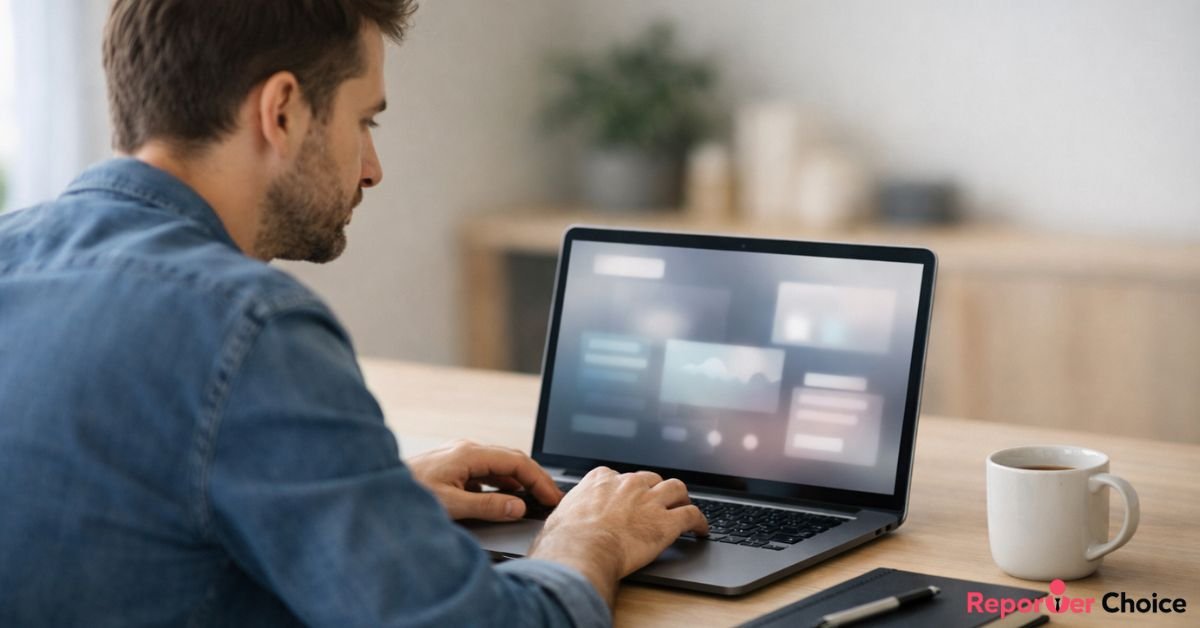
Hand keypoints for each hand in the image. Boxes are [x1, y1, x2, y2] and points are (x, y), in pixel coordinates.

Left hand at [406, 439, 562, 520]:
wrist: (374, 490)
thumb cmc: (407, 495)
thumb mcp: (451, 506)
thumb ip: (487, 506)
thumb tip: (518, 506)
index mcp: (468, 454)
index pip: (516, 462)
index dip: (539, 480)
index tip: (553, 498)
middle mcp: (466, 450)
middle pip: (512, 460)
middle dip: (535, 479)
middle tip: (552, 500)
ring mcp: (459, 457)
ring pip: (499, 466)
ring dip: (519, 481)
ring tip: (535, 500)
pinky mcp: (452, 467)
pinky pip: (485, 473)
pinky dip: (502, 484)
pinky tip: (506, 498)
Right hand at [527, 466, 708, 606]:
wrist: (581, 549)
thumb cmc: (566, 538)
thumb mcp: (562, 514)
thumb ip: (572, 510)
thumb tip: (564, 520)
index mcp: (602, 479)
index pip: (620, 476)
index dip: (627, 488)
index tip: (629, 497)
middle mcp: (629, 484)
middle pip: (651, 479)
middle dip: (656, 490)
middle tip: (658, 503)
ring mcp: (650, 500)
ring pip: (677, 489)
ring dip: (682, 498)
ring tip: (684, 507)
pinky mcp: (667, 522)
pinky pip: (692, 515)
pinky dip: (700, 522)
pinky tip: (701, 530)